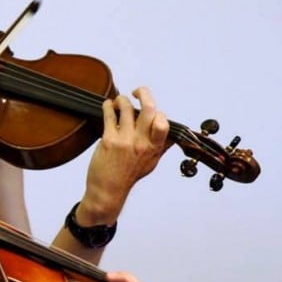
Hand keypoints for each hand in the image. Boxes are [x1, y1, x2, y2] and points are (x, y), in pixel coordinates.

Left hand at [80, 87, 169, 222]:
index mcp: (154, 147)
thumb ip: (161, 147)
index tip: (151, 110)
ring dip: (121, 99)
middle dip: (143, 92)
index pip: (163, 122)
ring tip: (118, 101)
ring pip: (125, 107)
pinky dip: (107, 105)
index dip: (158, 112)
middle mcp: (141, 143)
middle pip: (148, 108)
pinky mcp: (108, 140)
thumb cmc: (128, 176)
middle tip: (137, 91)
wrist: (108, 190)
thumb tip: (174, 135)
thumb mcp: (151, 162)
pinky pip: (109, 114)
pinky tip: (107, 106)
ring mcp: (125, 141)